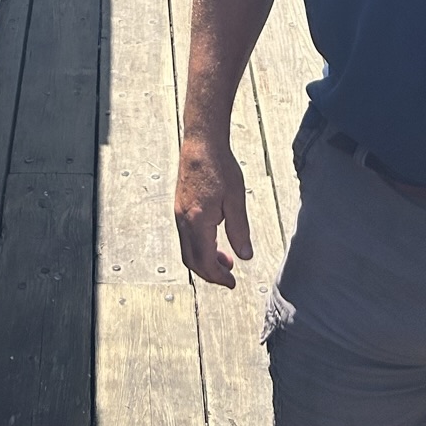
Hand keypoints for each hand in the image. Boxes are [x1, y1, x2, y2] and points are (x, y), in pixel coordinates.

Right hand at [174, 130, 252, 287]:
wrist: (201, 142)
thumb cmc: (219, 166)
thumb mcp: (236, 199)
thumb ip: (240, 230)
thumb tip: (245, 256)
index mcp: (198, 221)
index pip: (205, 261)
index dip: (218, 277)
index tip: (231, 283)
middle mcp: (184, 220)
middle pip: (192, 260)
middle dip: (210, 274)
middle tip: (228, 278)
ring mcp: (179, 213)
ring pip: (187, 249)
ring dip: (204, 261)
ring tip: (225, 260)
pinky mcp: (180, 206)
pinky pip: (186, 236)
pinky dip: (199, 247)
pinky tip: (214, 240)